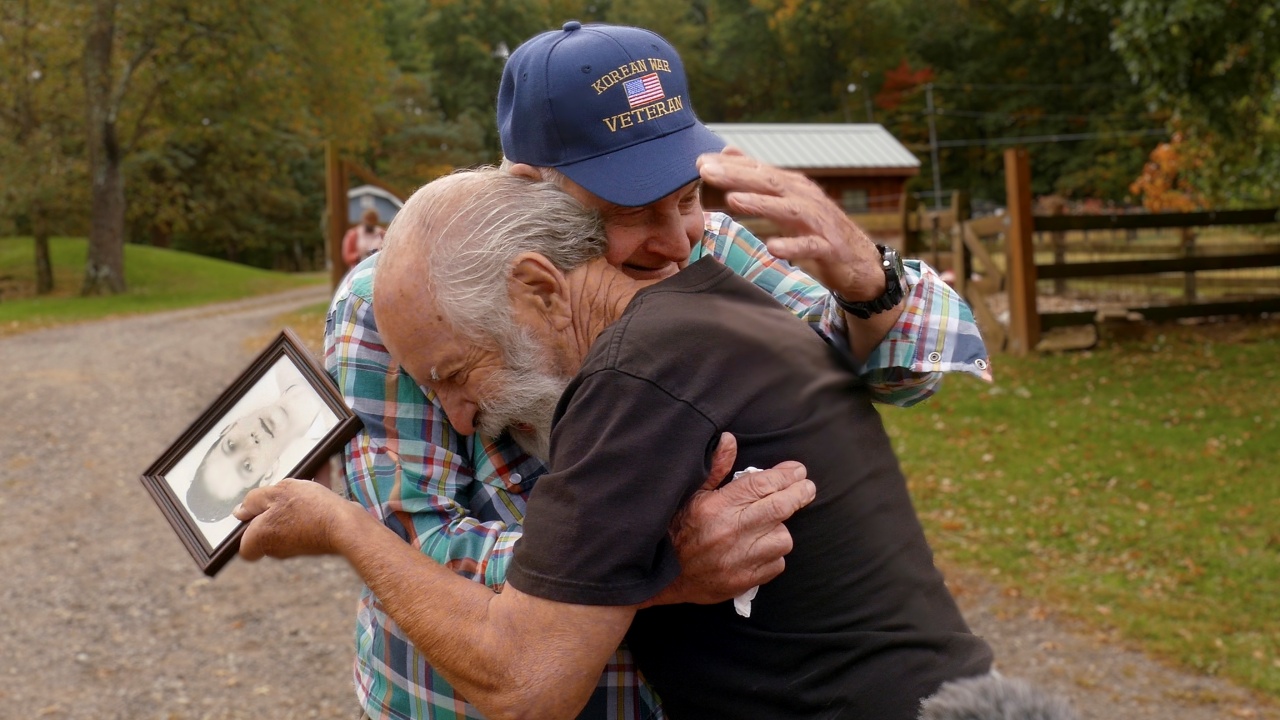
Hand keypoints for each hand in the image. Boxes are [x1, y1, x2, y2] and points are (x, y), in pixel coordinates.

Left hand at [233, 478, 356, 560]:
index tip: (254, 512)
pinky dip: (312, 504)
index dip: (245, 529)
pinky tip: (321, 481)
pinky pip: (307, 520)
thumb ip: (254, 500)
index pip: (243, 546)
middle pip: (266, 529)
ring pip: (288, 522)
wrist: (348, 527)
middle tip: (283, 493)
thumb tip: (240, 511)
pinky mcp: (315, 540)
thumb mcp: (279, 491)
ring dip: (294, 503)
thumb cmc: (313, 510)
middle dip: (273, 510)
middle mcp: (277, 548)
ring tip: (306, 485)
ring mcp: (297, 546)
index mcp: (261, 538)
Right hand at [653, 433, 815, 605]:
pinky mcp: (744, 581)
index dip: (785, 475)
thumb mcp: (689, 494)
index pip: (762, 484)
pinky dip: (774, 555)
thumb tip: (730, 440)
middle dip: (800, 494)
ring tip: (768, 524)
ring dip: (781, 528)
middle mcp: (730, 531)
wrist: (660, 577)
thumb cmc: (675, 529)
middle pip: (780, 507)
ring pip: (783, 538)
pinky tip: (760, 548)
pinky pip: (777, 564)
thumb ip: (714, 468)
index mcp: (716, 507)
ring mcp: (739, 559)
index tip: (798, 471)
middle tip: (807, 488)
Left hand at [697, 148, 885, 300]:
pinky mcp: (828, 248)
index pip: (758, 170)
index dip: (729, 165)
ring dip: (761, 204)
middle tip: (706, 171)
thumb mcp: (787, 199)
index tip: (698, 161)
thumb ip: (759, 176)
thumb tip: (729, 150)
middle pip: (768, 183)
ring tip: (733, 200)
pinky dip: (792, 246)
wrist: (858, 261)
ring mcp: (817, 223)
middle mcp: (805, 199)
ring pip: (788, 210)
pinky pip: (809, 247)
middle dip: (736, 176)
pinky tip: (773, 247)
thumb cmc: (817, 228)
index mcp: (792, 186)